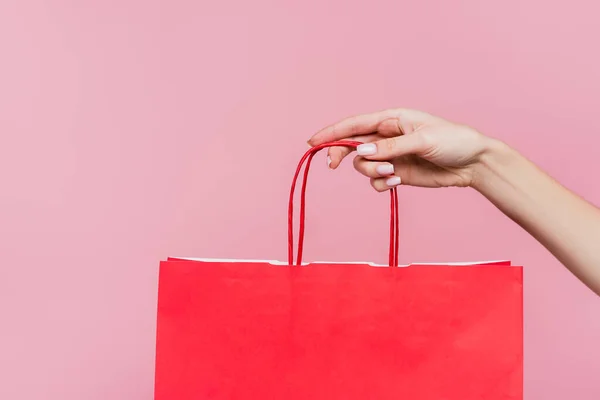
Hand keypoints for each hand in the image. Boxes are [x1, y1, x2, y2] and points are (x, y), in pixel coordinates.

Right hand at [308, 108, 492, 190]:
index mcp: (392, 119)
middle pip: (352, 145)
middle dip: (341, 154)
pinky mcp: (396, 174)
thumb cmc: (453, 141)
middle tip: (333, 166)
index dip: (332, 132)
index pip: (355, 124)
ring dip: (372, 172)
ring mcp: (390, 156)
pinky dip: (381, 184)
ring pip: (363, 165)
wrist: (473, 164)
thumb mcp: (423, 141)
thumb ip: (390, 147)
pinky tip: (397, 182)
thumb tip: (362, 151)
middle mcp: (386, 137)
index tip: (313, 142)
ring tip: (393, 173)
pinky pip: (376, 181)